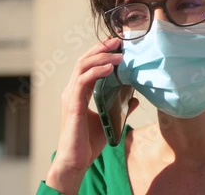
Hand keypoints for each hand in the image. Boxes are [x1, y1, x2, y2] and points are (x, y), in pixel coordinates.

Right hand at [45, 37, 137, 193]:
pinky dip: (97, 72)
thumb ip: (119, 108)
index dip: (100, 52)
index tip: (116, 45)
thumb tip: (134, 99)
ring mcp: (70, 97)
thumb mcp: (109, 121)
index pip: (87, 65)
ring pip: (82, 67)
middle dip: (101, 49)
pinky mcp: (73, 105)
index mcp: (78, 92)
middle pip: (84, 60)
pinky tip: (110, 69)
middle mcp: (72, 91)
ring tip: (119, 55)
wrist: (76, 161)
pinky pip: (83, 82)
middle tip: (118, 42)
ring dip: (102, 58)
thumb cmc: (88, 143)